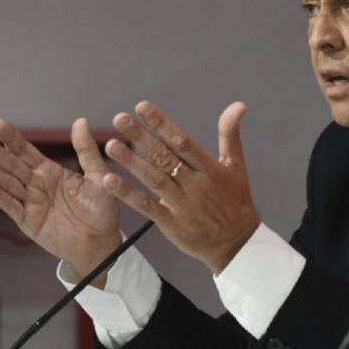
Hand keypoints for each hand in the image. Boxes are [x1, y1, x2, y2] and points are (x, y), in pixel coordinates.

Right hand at [0, 118, 121, 279]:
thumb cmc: (102, 209)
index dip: (12, 138)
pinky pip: (11, 205)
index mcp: (50, 171)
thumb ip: (86, 150)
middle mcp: (36, 184)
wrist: (102, 242)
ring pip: (6, 184)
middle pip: (11, 165)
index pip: (26, 151)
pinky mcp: (28, 221)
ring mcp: (30, 202)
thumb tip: (80, 121)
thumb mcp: (98, 175)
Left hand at [100, 100, 260, 273]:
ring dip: (131, 162)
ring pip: (153, 179)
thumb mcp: (237, 166)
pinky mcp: (171, 223)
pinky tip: (109, 181)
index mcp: (210, 169)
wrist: (236, 243)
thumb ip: (230, 134)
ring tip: (111, 145)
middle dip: (141, 137)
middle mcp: (195, 185)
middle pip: (165, 157)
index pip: (183, 142)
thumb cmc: (236, 201)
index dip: (162, 124)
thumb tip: (238, 105)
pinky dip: (127, 194)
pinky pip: (146, 206)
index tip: (143, 107)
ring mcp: (182, 205)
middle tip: (120, 119)